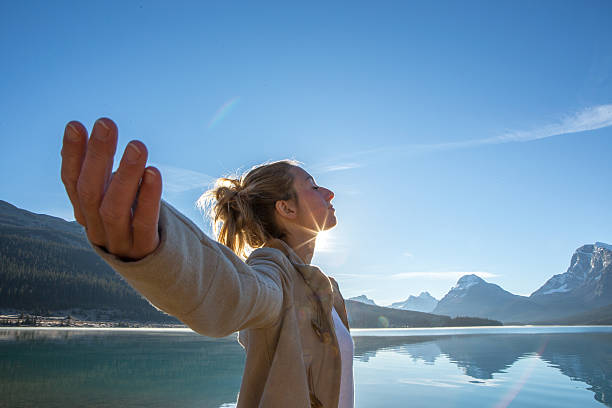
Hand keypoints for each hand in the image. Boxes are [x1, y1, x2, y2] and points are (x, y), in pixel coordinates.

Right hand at [60, 118, 161, 260]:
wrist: (159, 266)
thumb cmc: (135, 222)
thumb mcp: (116, 198)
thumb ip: (105, 175)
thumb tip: (91, 135)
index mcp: (86, 213)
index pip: (72, 182)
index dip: (72, 155)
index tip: (76, 125)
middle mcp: (96, 228)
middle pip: (90, 191)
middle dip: (97, 156)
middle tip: (106, 123)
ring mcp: (119, 241)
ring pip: (114, 208)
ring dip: (125, 174)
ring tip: (137, 145)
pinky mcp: (144, 249)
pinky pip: (144, 222)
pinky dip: (148, 197)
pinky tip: (154, 173)